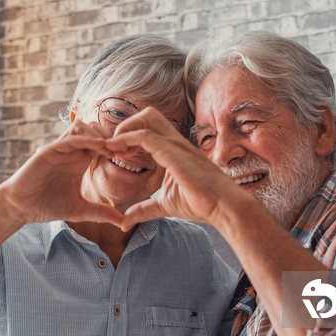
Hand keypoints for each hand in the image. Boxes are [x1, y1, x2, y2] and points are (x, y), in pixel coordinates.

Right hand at [1, 120, 122, 226]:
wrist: (21, 208)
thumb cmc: (48, 206)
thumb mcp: (80, 210)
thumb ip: (101, 213)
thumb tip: (124, 223)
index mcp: (80, 160)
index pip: (103, 143)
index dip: (118, 145)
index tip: (131, 154)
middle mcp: (72, 151)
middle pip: (96, 129)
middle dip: (112, 136)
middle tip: (125, 148)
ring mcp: (60, 149)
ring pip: (83, 127)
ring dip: (99, 133)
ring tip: (112, 147)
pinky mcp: (49, 150)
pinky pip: (69, 138)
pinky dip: (86, 139)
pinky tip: (99, 145)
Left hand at [105, 108, 240, 230]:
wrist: (224, 208)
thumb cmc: (201, 204)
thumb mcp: (164, 206)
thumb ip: (143, 210)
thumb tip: (124, 221)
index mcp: (172, 149)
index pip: (147, 128)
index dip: (127, 136)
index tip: (113, 152)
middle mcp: (174, 142)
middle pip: (147, 114)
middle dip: (126, 125)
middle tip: (113, 147)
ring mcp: (175, 145)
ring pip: (145, 118)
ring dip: (124, 130)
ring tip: (111, 148)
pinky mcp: (174, 153)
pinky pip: (145, 137)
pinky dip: (126, 140)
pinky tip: (116, 153)